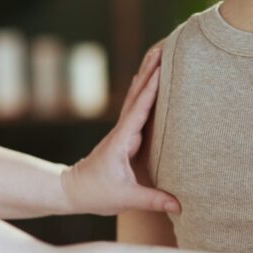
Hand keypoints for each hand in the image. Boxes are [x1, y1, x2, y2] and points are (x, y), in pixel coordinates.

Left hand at [61, 46, 180, 216]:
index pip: (140, 110)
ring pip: (136, 96)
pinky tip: (148, 78)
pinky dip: (145, 89)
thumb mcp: (125, 199)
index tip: (163, 68)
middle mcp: (122, 130)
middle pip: (138, 94)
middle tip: (164, 47)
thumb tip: (179, 205)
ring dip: (147, 74)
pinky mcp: (125, 135)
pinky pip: (137, 106)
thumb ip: (152, 200)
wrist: (73, 191)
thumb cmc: (96, 193)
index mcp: (123, 140)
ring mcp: (122, 130)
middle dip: (150, 70)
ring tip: (159, 53)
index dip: (152, 89)